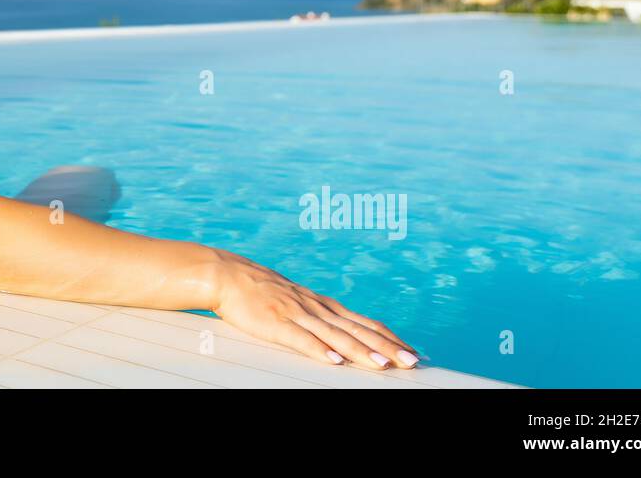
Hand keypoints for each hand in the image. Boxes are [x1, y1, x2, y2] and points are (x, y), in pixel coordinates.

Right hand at [213, 254, 420, 368]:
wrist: (228, 274)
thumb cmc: (260, 291)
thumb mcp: (297, 301)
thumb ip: (319, 317)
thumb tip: (341, 335)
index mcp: (323, 305)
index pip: (365, 323)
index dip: (390, 338)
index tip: (413, 351)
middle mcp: (317, 308)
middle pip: (358, 330)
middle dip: (387, 348)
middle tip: (412, 362)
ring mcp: (297, 314)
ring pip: (335, 336)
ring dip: (361, 351)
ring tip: (383, 365)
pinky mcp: (276, 322)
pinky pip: (300, 339)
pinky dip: (319, 350)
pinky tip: (333, 361)